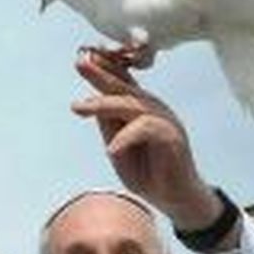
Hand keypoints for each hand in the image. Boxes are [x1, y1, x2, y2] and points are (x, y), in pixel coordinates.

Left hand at [70, 49, 221, 229]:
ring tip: (79, 108)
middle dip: (100, 73)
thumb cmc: (148, 172)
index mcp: (141, 108)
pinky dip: (126, 137)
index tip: (82, 55)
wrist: (175, 198)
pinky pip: (146, 128)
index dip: (104, 67)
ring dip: (104, 104)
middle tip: (79, 62)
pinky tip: (111, 149)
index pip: (122, 82)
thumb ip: (108, 125)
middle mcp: (154, 108)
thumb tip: (92, 104)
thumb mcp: (118, 147)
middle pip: (125, 86)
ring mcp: (165, 120)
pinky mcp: (173, 137)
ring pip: (133, 104)